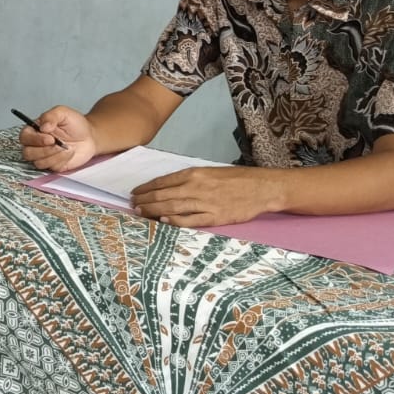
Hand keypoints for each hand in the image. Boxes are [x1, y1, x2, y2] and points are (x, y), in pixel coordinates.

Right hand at [19, 105, 95, 171]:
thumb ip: (51, 116)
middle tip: (58, 144)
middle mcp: (36, 144)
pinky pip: (51, 168)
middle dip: (44, 150)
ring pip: (38, 162)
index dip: (35, 140)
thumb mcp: (63, 113)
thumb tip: (43, 126)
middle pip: (27, 153)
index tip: (50, 138)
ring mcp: (44, 156)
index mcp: (35, 130)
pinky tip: (69, 153)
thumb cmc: (75, 124)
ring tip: (66, 147)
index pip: (24, 137)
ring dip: (54, 156)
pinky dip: (61, 160)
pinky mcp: (53, 165)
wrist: (90, 137)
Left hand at [131, 166, 278, 226]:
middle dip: (145, 200)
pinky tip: (163, 221)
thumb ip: (189, 178)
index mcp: (195, 173)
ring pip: (173, 206)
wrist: (262, 187)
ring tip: (140, 212)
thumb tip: (167, 186)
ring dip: (154, 210)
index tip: (134, 193)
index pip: (163, 181)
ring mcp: (206, 202)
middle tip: (131, 205)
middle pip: (163, 194)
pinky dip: (176, 220)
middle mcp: (197, 186)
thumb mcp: (209, 172)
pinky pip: (191, 219)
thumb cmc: (236, 179)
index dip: (146, 188)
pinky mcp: (216, 216)